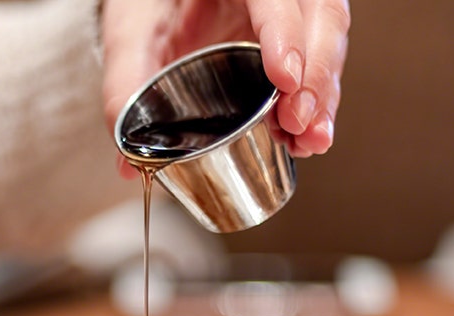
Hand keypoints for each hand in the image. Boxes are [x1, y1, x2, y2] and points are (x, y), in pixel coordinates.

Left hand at [100, 0, 348, 171]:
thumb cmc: (145, 4)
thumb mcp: (129, 34)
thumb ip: (125, 84)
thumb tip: (129, 161)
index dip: (285, 33)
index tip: (284, 79)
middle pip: (318, 14)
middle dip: (316, 73)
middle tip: (298, 124)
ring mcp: (286, 7)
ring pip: (328, 35)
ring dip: (323, 92)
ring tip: (309, 140)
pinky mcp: (292, 34)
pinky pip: (319, 57)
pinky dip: (317, 97)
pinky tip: (307, 135)